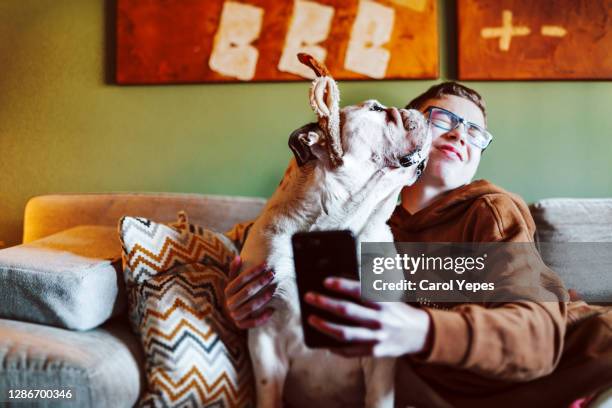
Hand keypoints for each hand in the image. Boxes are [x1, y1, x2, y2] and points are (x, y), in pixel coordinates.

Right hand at [224, 256, 275, 328]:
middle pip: (247, 292)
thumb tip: (237, 257)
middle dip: (260, 282)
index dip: (253, 272)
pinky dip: (263, 317)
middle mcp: (230, 304)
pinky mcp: (241, 325)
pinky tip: (272, 309)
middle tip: (272, 275)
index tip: (265, 264)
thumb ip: (235, 271)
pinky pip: (253, 322)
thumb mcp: (234, 282)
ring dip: (263, 298)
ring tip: (274, 289)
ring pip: (251, 306)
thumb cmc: (237, 294)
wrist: (233, 314)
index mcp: (228, 292)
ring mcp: (235, 315)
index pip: (240, 280)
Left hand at [304, 277, 430, 357]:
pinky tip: (323, 341)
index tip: (325, 281)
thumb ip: (371, 285)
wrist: (419, 334)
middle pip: (347, 311)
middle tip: (309, 297)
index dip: (341, 285)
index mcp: (382, 301)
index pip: (359, 290)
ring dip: (325, 326)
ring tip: (311, 319)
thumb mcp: (389, 293)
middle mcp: (379, 318)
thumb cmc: (396, 310)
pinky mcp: (374, 351)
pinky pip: (350, 351)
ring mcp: (376, 336)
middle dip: (325, 303)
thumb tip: (345, 275)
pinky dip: (335, 347)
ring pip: (345, 333)